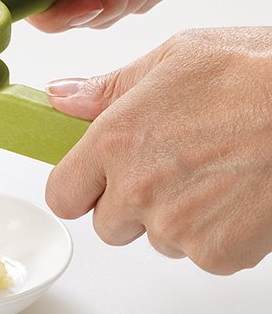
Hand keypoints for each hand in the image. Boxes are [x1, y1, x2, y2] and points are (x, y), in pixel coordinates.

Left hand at [45, 28, 271, 274]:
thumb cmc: (252, 73)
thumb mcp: (172, 59)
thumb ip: (108, 89)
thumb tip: (62, 97)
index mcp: (115, 141)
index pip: (62, 196)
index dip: (77, 188)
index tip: (93, 179)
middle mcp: (138, 191)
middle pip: (108, 225)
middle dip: (129, 203)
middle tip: (167, 166)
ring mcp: (178, 228)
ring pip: (157, 239)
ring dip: (174, 216)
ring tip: (212, 171)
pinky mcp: (219, 255)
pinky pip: (200, 253)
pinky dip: (214, 232)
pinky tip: (236, 192)